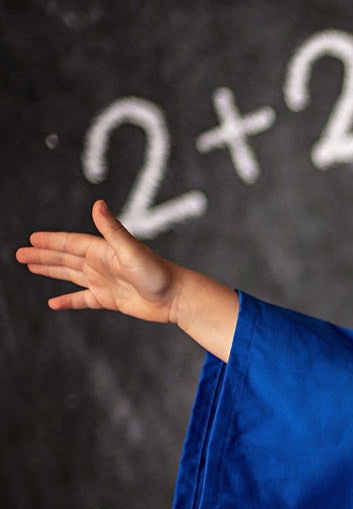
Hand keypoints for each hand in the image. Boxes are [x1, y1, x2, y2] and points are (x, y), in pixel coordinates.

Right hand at [18, 200, 181, 322]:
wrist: (177, 298)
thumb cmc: (158, 273)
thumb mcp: (130, 250)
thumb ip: (112, 229)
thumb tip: (97, 204)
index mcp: (103, 250)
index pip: (70, 244)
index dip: (50, 241)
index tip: (31, 239)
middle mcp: (102, 264)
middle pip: (65, 258)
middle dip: (42, 256)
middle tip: (19, 254)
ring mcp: (105, 282)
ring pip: (70, 275)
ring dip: (50, 272)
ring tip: (30, 267)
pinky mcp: (110, 299)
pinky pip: (83, 300)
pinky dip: (68, 301)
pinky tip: (53, 303)